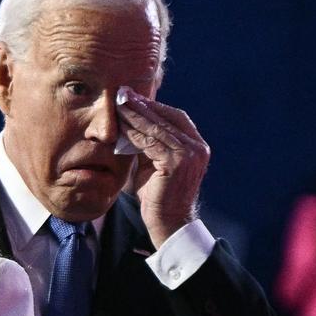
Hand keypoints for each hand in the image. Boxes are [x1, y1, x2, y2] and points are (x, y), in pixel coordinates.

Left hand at [116, 88, 209, 248]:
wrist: (168, 223)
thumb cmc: (157, 195)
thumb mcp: (153, 162)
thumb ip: (148, 143)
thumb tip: (130, 121)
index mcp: (195, 144)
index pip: (173, 116)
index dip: (152, 105)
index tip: (131, 96)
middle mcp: (197, 147)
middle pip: (166, 117)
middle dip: (142, 105)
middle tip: (122, 93)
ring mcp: (190, 154)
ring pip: (157, 128)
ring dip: (135, 115)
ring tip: (118, 104)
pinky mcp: (177, 163)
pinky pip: (151, 142)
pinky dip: (134, 132)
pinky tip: (121, 125)